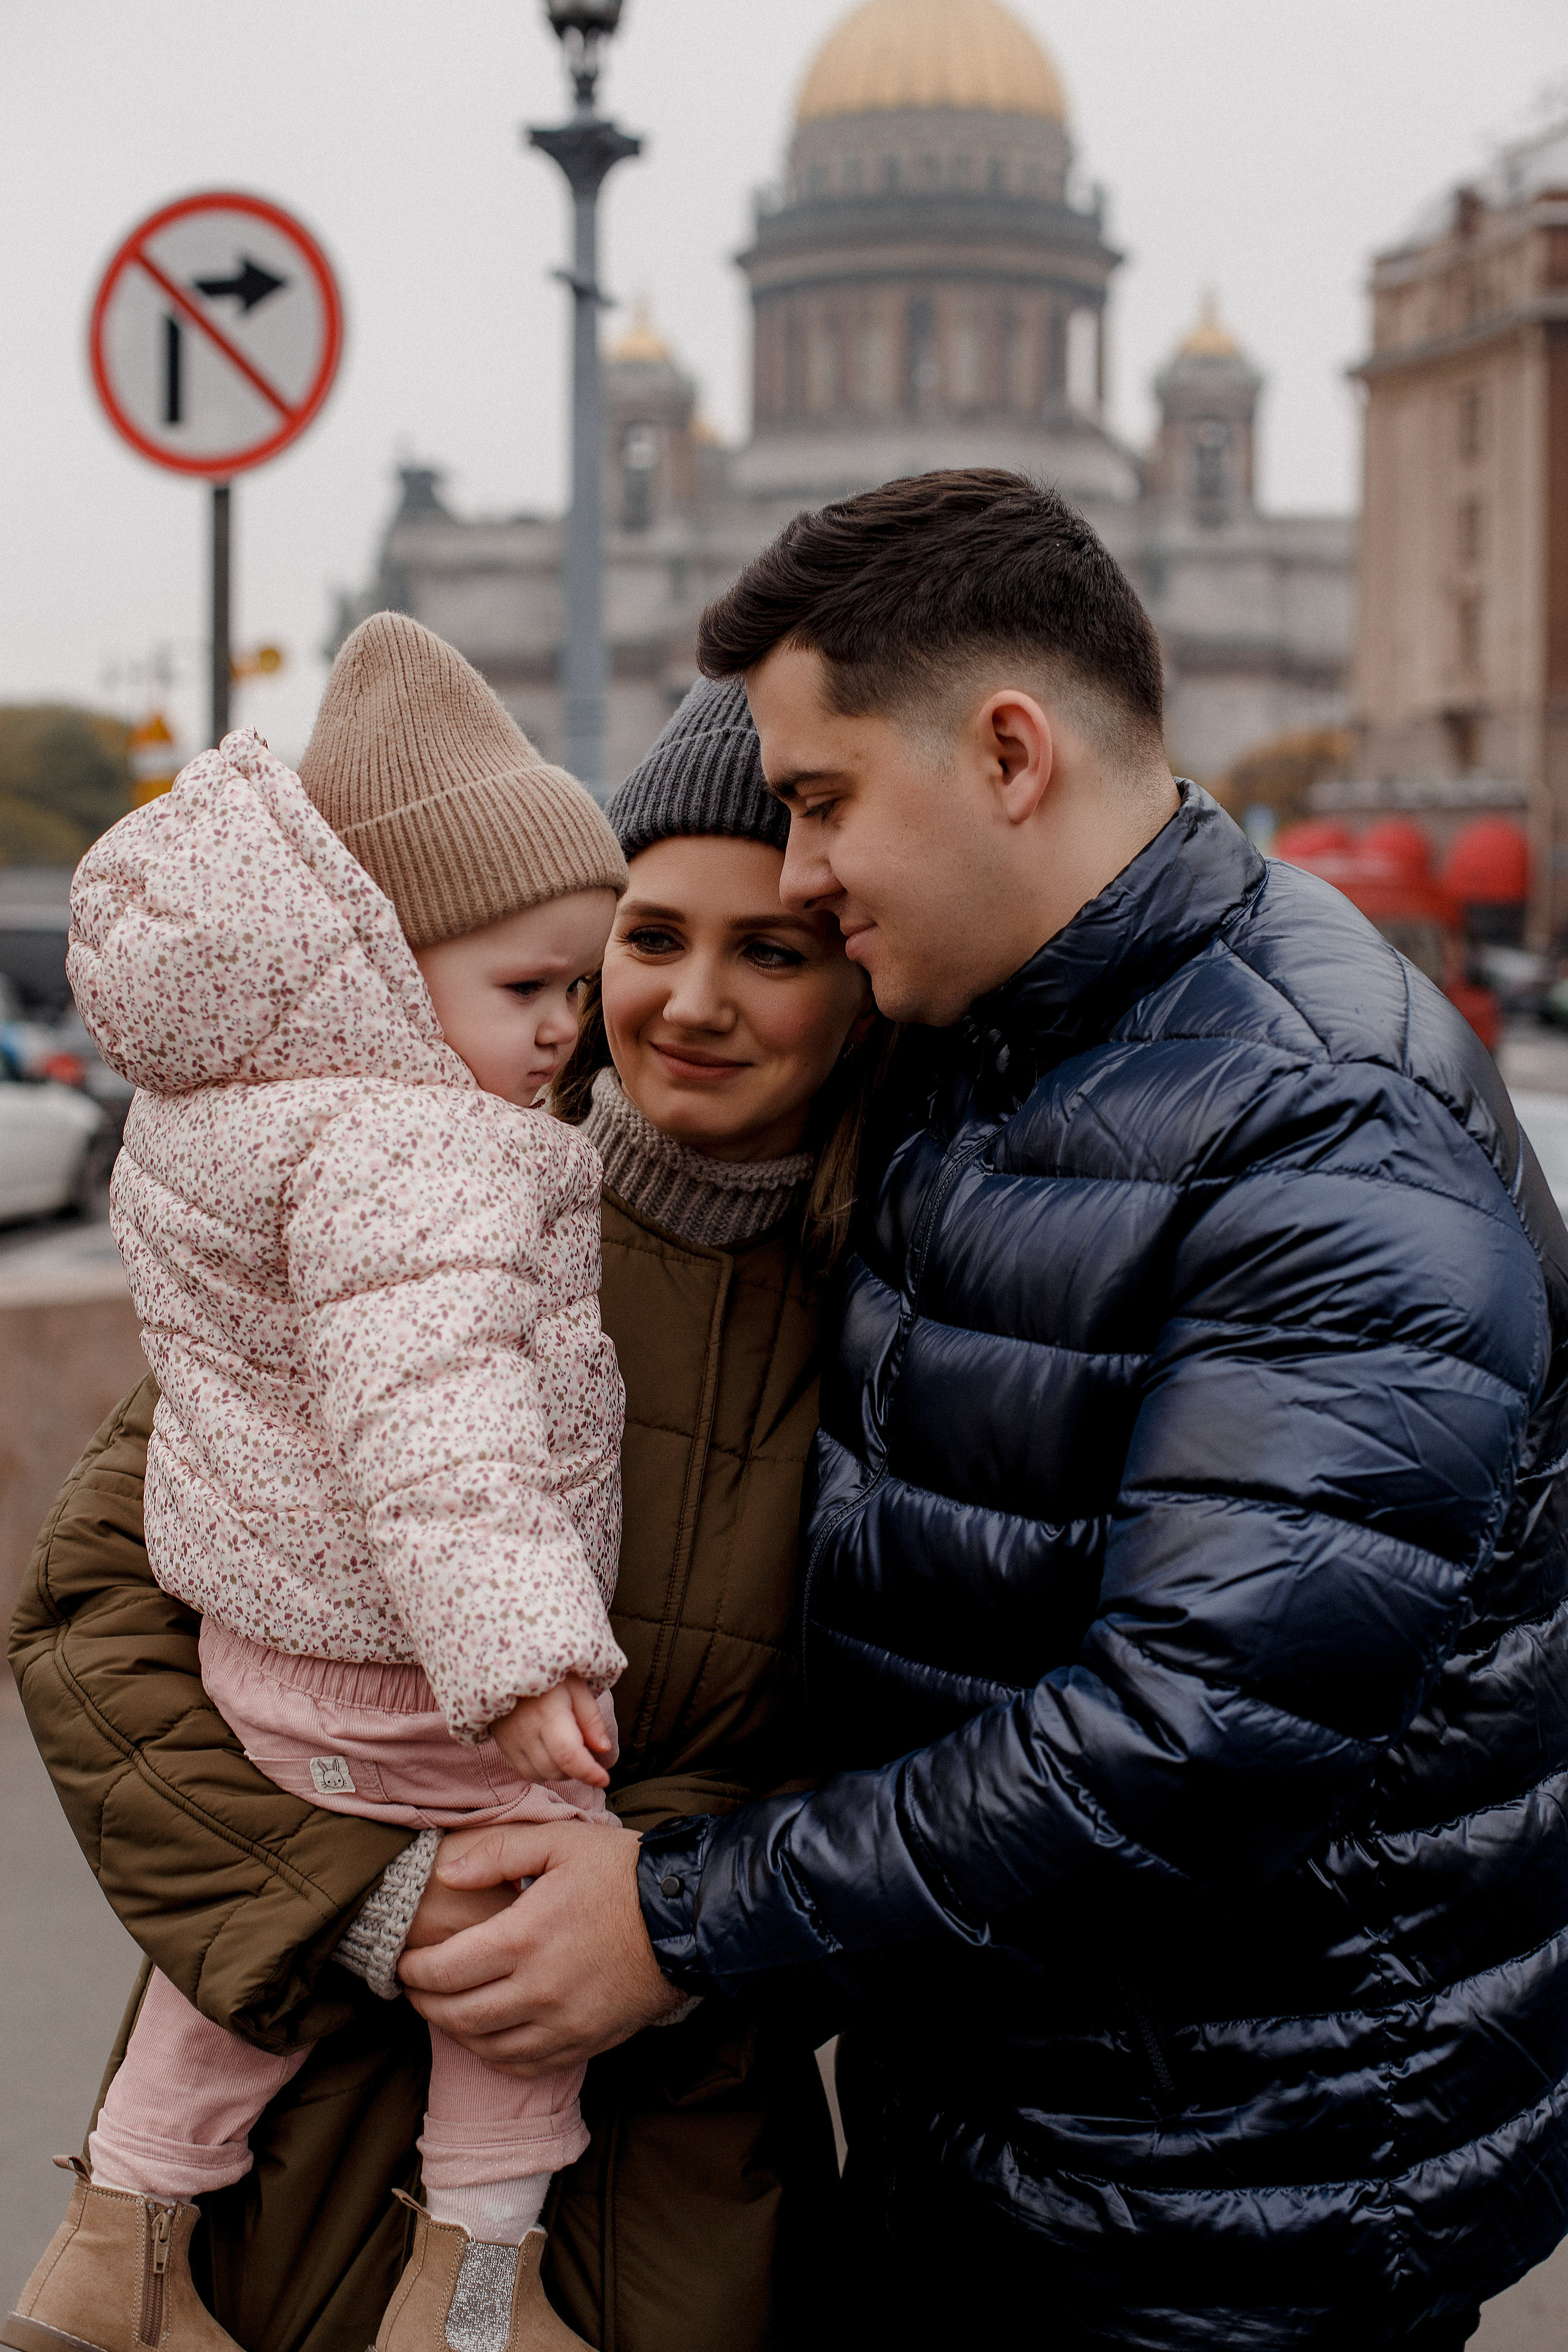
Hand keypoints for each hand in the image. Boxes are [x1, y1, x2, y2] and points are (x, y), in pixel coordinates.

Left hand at [397, 1820, 684, 2072]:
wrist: (685, 1916)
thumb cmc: (619, 1872)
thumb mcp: (559, 1842)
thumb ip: (497, 1854)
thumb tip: (445, 1875)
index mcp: (524, 1938)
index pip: (443, 1972)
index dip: (412, 1971)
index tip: (402, 1962)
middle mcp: (538, 1990)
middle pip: (457, 2015)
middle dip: (425, 2003)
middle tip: (415, 1987)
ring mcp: (563, 2024)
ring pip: (487, 2047)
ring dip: (456, 2031)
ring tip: (446, 2009)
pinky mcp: (584, 2043)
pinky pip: (525, 2065)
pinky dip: (496, 2055)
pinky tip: (489, 2035)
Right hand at [492, 1676, 611, 1787]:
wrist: (508, 1662)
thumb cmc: (549, 1673)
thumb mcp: (577, 1685)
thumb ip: (591, 1718)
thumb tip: (604, 1750)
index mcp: (548, 1713)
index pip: (568, 1755)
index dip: (588, 1773)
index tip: (604, 1778)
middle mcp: (525, 1731)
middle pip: (555, 1770)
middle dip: (577, 1770)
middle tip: (588, 1753)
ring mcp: (510, 1740)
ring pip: (539, 1775)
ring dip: (559, 1771)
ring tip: (569, 1751)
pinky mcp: (502, 1744)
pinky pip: (523, 1770)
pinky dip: (541, 1770)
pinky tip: (550, 1753)